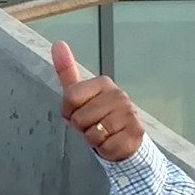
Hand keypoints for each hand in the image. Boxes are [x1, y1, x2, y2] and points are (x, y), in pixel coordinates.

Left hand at [55, 43, 146, 163]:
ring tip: (103, 134)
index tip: (79, 112)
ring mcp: (130, 113)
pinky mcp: (136, 133)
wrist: (124, 138)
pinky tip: (113, 142)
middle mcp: (119, 95)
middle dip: (82, 128)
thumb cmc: (99, 116)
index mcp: (103, 83)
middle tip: (93, 125)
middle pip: (79, 119)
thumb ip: (67, 71)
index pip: (70, 98)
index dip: (69, 112)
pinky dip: (105, 150)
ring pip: (92, 134)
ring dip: (94, 140)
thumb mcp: (79, 95)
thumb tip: (58, 44)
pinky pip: (106, 147)